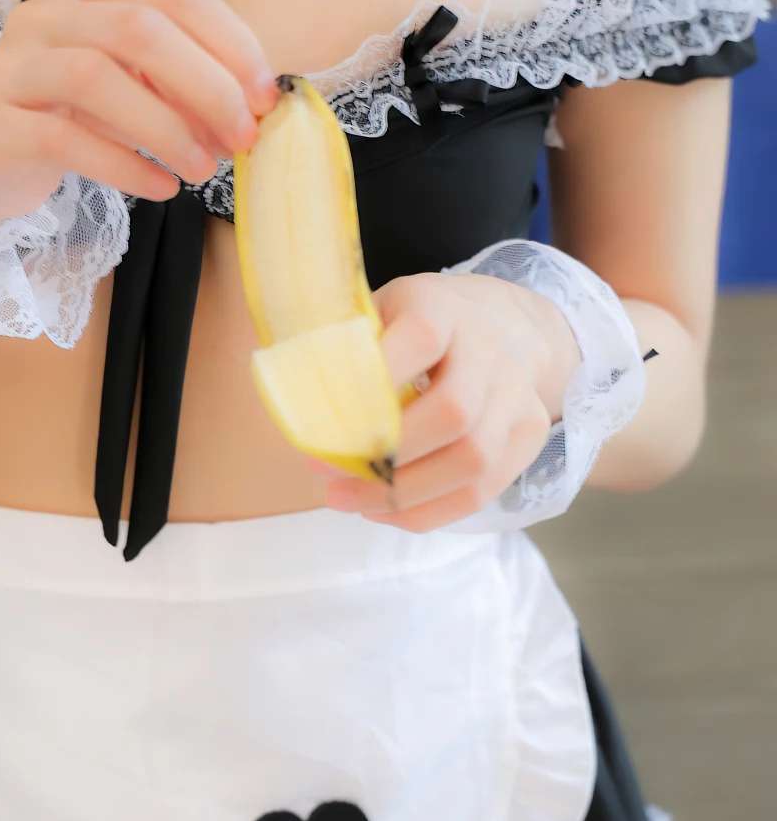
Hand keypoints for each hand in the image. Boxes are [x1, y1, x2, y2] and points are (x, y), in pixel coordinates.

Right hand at [0, 0, 280, 234]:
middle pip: (139, 29)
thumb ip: (185, 83)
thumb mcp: (133, 85)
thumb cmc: (72, 115)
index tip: (265, 97)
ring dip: (165, 128)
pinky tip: (161, 188)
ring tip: (201, 170)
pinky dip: (125, 166)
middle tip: (242, 138)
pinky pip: (65, 138)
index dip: (229, 42)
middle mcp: (45, 12)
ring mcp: (14, 64)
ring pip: (97, 78)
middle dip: (205, 86)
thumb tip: (254, 107)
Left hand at [314, 270, 581, 530]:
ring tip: (346, 501)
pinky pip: (482, 490)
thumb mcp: (382, 309)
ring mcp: (517, 397)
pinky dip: (429, 511)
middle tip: (325, 473)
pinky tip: (384, 511)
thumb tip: (292, 394)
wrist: (511, 326)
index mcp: (443, 308)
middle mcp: (490, 351)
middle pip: (452, 413)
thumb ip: (343, 344)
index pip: (420, 339)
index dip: (374, 381)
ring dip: (403, 493)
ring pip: (472, 459)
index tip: (322, 418)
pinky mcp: (528, 437)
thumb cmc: (424, 322)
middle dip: (385, 456)